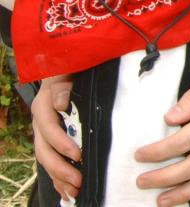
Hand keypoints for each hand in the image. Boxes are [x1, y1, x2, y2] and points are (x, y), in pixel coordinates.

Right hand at [31, 75, 80, 201]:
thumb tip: (59, 104)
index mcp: (42, 106)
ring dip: (59, 178)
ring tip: (73, 192)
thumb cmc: (67, 68)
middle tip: (77, 181)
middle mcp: (40, 123)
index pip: (48, 129)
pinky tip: (66, 192)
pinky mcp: (51, 140)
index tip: (77, 154)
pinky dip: (58, 178)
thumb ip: (61, 84)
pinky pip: (51, 162)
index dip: (61, 143)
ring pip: (47, 160)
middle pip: (44, 151)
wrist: (64, 69)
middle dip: (60, 168)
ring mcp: (44, 134)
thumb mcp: (64, 70)